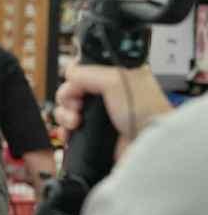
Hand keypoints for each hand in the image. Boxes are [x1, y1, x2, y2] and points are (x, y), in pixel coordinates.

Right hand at [54, 62, 171, 149]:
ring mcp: (101, 115)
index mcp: (117, 76)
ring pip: (67, 109)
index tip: (76, 85)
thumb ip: (88, 72)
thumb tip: (69, 74)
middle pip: (72, 90)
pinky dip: (66, 130)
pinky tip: (71, 132)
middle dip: (68, 98)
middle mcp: (108, 94)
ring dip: (65, 115)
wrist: (149, 144)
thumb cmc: (145, 112)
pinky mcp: (95, 133)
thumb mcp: (116, 79)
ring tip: (76, 122)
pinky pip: (69, 128)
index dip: (76, 77)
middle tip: (77, 105)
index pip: (85, 70)